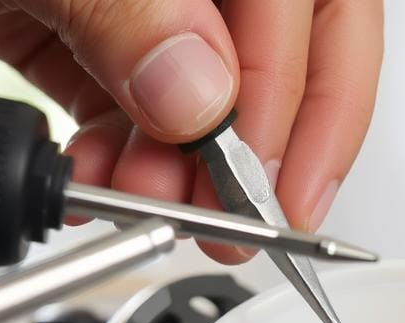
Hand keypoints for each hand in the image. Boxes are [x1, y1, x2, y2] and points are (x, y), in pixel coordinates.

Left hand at [0, 0, 382, 262]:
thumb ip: (132, 7)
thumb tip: (206, 96)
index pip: (312, 2)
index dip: (308, 95)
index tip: (264, 174)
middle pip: (285, 52)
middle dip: (258, 146)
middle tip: (228, 218)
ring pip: (211, 94)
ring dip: (184, 166)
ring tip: (143, 204)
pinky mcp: (92, 30)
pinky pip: (140, 107)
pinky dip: (130, 158)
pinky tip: (103, 180)